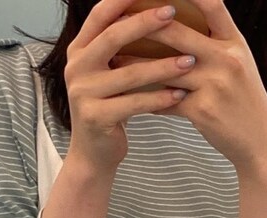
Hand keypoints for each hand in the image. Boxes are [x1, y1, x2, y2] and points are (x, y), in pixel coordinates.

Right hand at [64, 0, 194, 173]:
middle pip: (113, 36)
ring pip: (129, 73)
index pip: (101, 14)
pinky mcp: (96, 118)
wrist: (93, 154)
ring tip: (191, 60)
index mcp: (79, 50)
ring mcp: (83, 93)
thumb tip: (154, 13)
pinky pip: (135, 104)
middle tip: (172, 12)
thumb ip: (120, 46)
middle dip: (145, 22)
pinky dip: (160, 98)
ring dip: (163, 65)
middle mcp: (76, 68)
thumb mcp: (109, 72)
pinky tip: (181, 94)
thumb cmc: (110, 107)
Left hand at [123, 0, 266, 170]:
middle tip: (122, 20)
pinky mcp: (202, 111)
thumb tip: (182, 25)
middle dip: (146, 25)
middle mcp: (226, 59)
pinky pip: (166, 100)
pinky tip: (131, 95)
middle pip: (178, 32)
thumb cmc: (245, 102)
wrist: (259, 142)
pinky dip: (148, 98)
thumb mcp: (239, 65)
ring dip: (137, 64)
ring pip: (164, 68)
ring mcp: (214, 85)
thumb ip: (216, 44)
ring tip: (116, 59)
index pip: (212, 5)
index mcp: (235, 43)